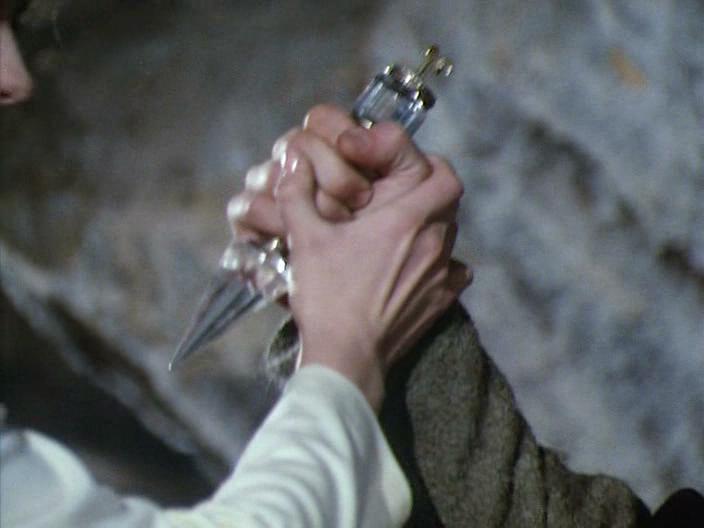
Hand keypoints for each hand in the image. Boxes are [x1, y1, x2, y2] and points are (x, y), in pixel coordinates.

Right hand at [275, 146, 469, 410]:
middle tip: (397, 193)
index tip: (396, 168)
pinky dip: (440, 263)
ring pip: (449, 233)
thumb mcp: (305, 240)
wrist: (347, 357)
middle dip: (426, 189)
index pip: (442, 174)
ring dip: (430, 223)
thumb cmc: (328, 298)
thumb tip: (293, 164)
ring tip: (399, 228)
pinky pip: (454, 272)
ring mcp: (441, 275)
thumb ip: (297, 195)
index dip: (424, 162)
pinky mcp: (440, 302)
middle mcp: (433, 244)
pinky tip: (416, 267)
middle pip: (449, 200)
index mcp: (406, 220)